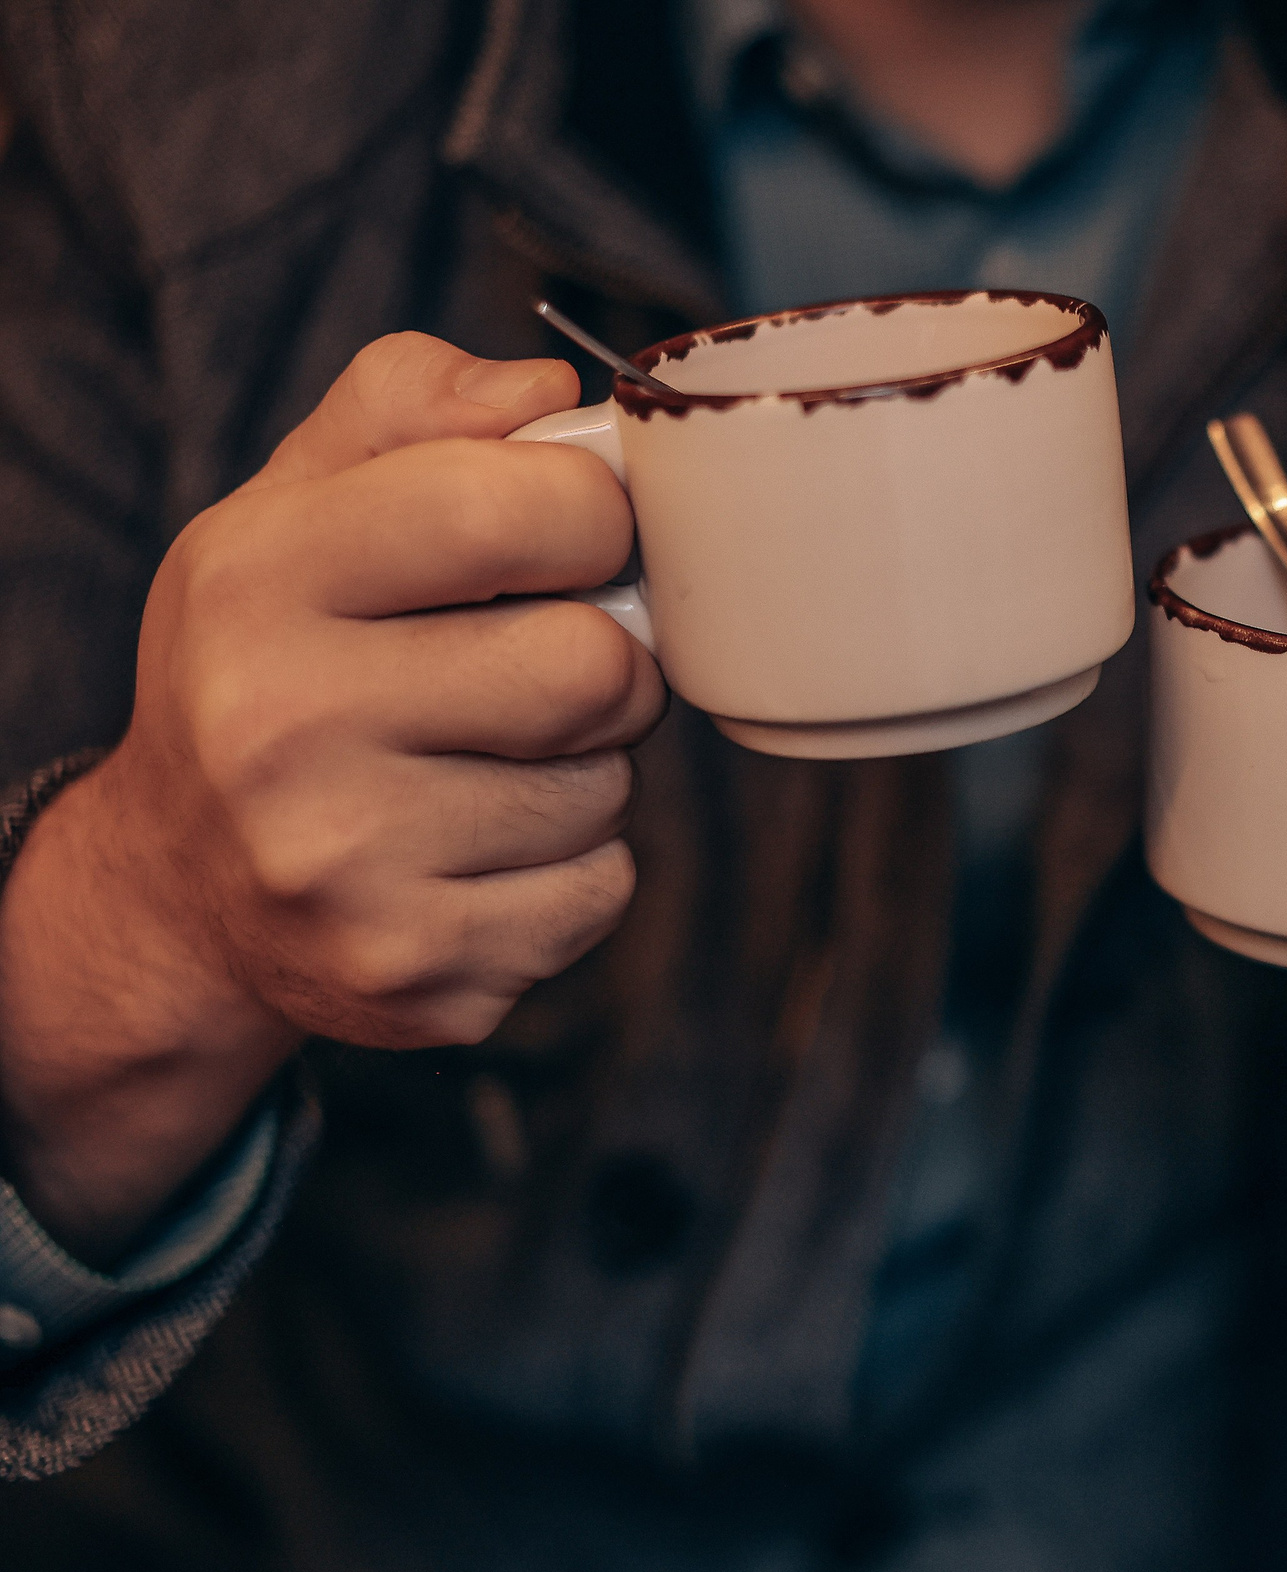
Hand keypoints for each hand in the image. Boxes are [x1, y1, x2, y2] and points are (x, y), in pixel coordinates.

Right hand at [0, 333, 660, 1263]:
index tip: (579, 537)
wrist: (188, 886)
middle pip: (592, 665)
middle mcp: (278, 726)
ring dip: (584, 772)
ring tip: (484, 766)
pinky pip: (602, 890)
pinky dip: (574, 871)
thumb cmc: (281, 662)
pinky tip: (478, 853)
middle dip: (604, 662)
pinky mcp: (414, 971)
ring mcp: (342, 866)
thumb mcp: (298, 508)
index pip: (509, 506)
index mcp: (259, 577)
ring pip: (608, 788)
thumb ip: (413, 408)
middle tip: (541, 670)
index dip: (593, 515)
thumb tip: (553, 396)